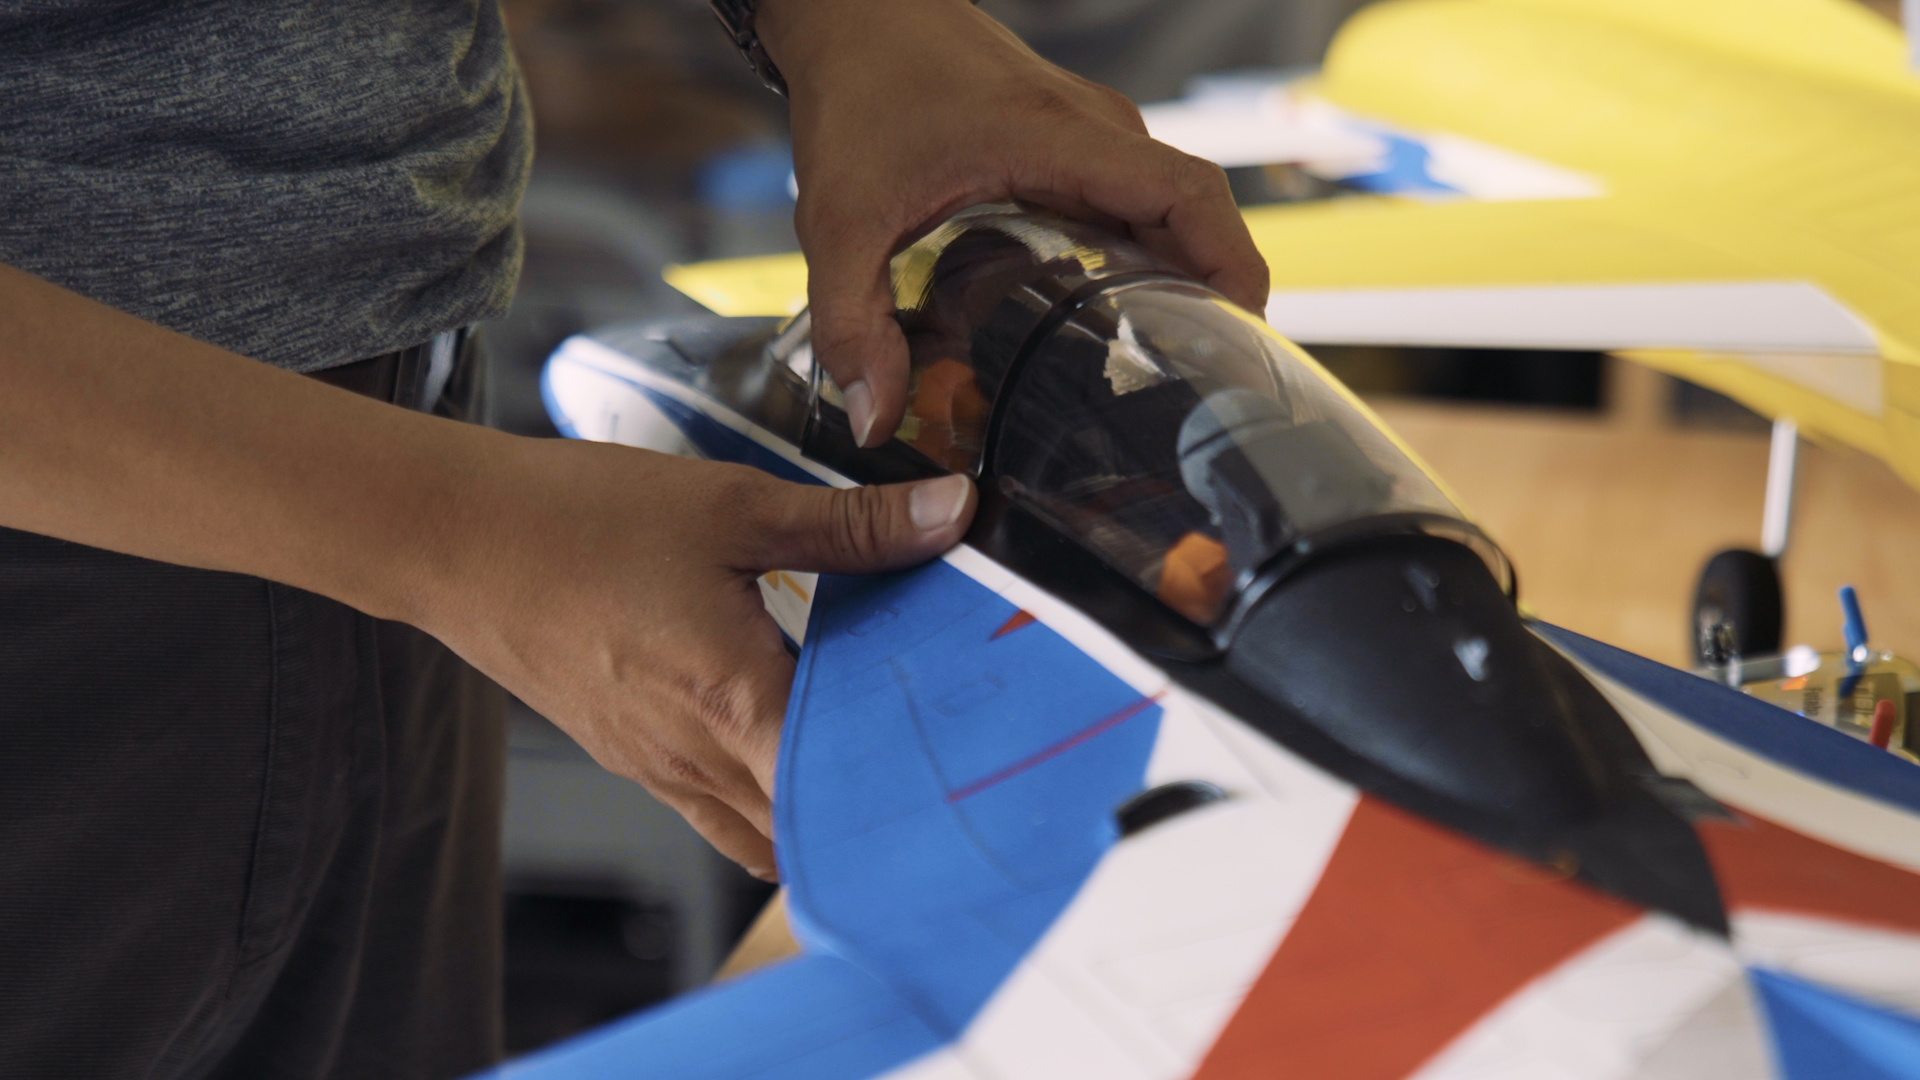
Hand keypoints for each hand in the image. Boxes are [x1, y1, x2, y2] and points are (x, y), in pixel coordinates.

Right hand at [425, 440, 974, 878]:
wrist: (455, 541)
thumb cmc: (578, 521)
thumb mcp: (732, 506)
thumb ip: (850, 526)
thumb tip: (949, 515)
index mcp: (734, 701)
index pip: (848, 788)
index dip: (914, 781)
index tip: (970, 755)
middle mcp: (696, 758)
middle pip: (812, 828)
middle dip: (876, 805)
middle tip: (939, 760)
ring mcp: (658, 769)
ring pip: (764, 834)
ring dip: (819, 812)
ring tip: (875, 762)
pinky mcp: (631, 758)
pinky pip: (718, 812)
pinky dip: (766, 800)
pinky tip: (790, 745)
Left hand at [759, 0, 1269, 446]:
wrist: (852, 11)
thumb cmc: (857, 85)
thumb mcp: (840, 216)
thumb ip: (852, 323)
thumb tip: (873, 419)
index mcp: (1060, 138)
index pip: (1187, 193)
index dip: (1232, 263)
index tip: (1243, 333)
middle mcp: (1093, 130)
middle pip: (1194, 210)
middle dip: (1214, 292)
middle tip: (1203, 380)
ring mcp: (1086, 132)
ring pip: (1167, 205)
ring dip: (1182, 273)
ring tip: (1168, 360)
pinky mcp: (1069, 139)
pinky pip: (1133, 197)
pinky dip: (1145, 251)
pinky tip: (1115, 311)